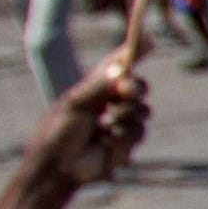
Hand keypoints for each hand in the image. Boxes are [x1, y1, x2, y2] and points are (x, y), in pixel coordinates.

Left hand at [20, 63, 153, 194]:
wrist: (59, 167)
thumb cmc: (58, 132)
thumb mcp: (75, 103)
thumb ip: (99, 86)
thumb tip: (121, 70)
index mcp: (95, 89)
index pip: (117, 67)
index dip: (133, 53)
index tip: (149, 41)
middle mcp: (110, 103)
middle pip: (138, 87)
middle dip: (136, 87)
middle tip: (126, 91)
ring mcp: (121, 123)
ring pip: (143, 110)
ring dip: (125, 115)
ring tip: (105, 125)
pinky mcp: (127, 143)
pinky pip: (139, 131)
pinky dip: (123, 135)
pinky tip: (106, 141)